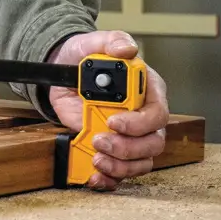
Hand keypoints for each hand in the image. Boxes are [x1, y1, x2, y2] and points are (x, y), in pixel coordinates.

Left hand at [46, 30, 168, 190]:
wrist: (62, 70)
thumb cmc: (85, 56)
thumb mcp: (95, 42)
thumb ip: (113, 41)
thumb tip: (126, 50)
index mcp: (148, 90)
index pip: (157, 113)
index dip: (139, 123)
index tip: (113, 122)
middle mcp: (144, 116)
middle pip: (153, 142)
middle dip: (128, 148)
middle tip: (101, 142)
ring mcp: (131, 135)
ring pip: (141, 161)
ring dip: (121, 165)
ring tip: (97, 159)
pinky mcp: (114, 147)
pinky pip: (122, 170)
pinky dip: (110, 178)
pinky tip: (95, 176)